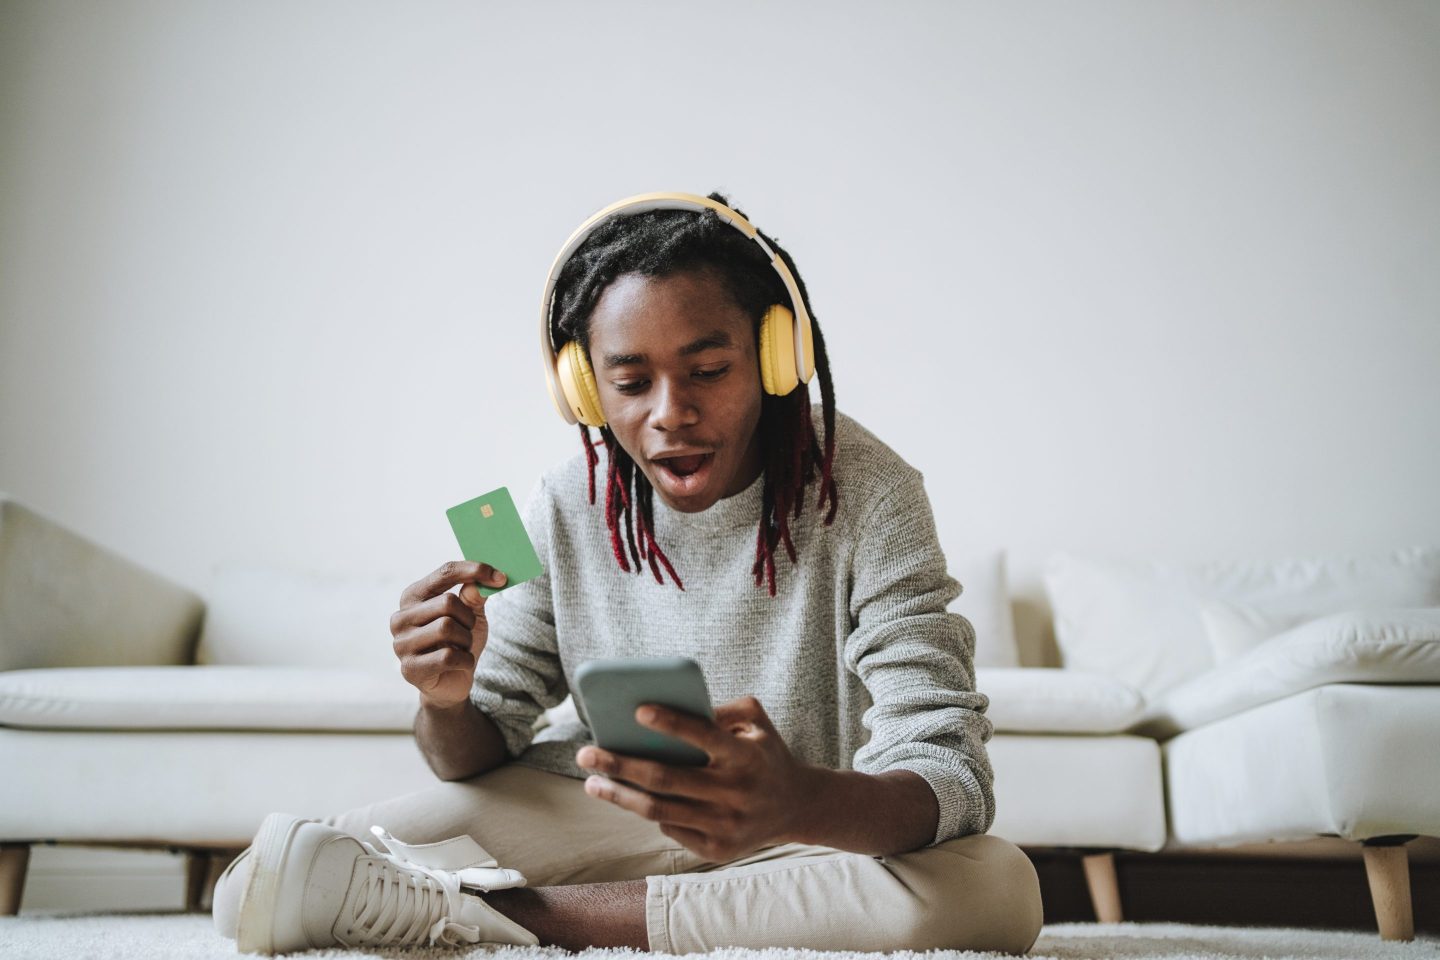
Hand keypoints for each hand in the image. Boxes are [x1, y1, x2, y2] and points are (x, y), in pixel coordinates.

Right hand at [391, 561, 506, 709]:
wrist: (453, 681)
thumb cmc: (458, 642)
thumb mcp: (471, 614)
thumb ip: (474, 596)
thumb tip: (479, 581)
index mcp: (413, 596)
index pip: (445, 573)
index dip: (475, 571)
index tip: (500, 576)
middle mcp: (401, 617)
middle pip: (447, 602)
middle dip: (468, 618)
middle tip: (468, 630)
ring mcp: (401, 644)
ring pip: (446, 628)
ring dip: (466, 640)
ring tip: (461, 647)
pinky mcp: (410, 669)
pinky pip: (447, 656)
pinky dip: (464, 660)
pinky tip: (460, 663)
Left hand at [574, 696, 815, 862]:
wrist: (795, 807)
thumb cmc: (765, 754)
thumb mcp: (757, 723)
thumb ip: (724, 708)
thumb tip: (673, 708)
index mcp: (745, 756)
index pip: (704, 736)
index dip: (671, 724)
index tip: (637, 711)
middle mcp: (735, 793)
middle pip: (666, 779)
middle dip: (621, 765)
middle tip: (586, 754)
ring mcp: (725, 825)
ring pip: (659, 810)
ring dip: (619, 796)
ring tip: (592, 782)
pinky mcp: (717, 849)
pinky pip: (670, 829)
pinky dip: (647, 812)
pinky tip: (628, 798)